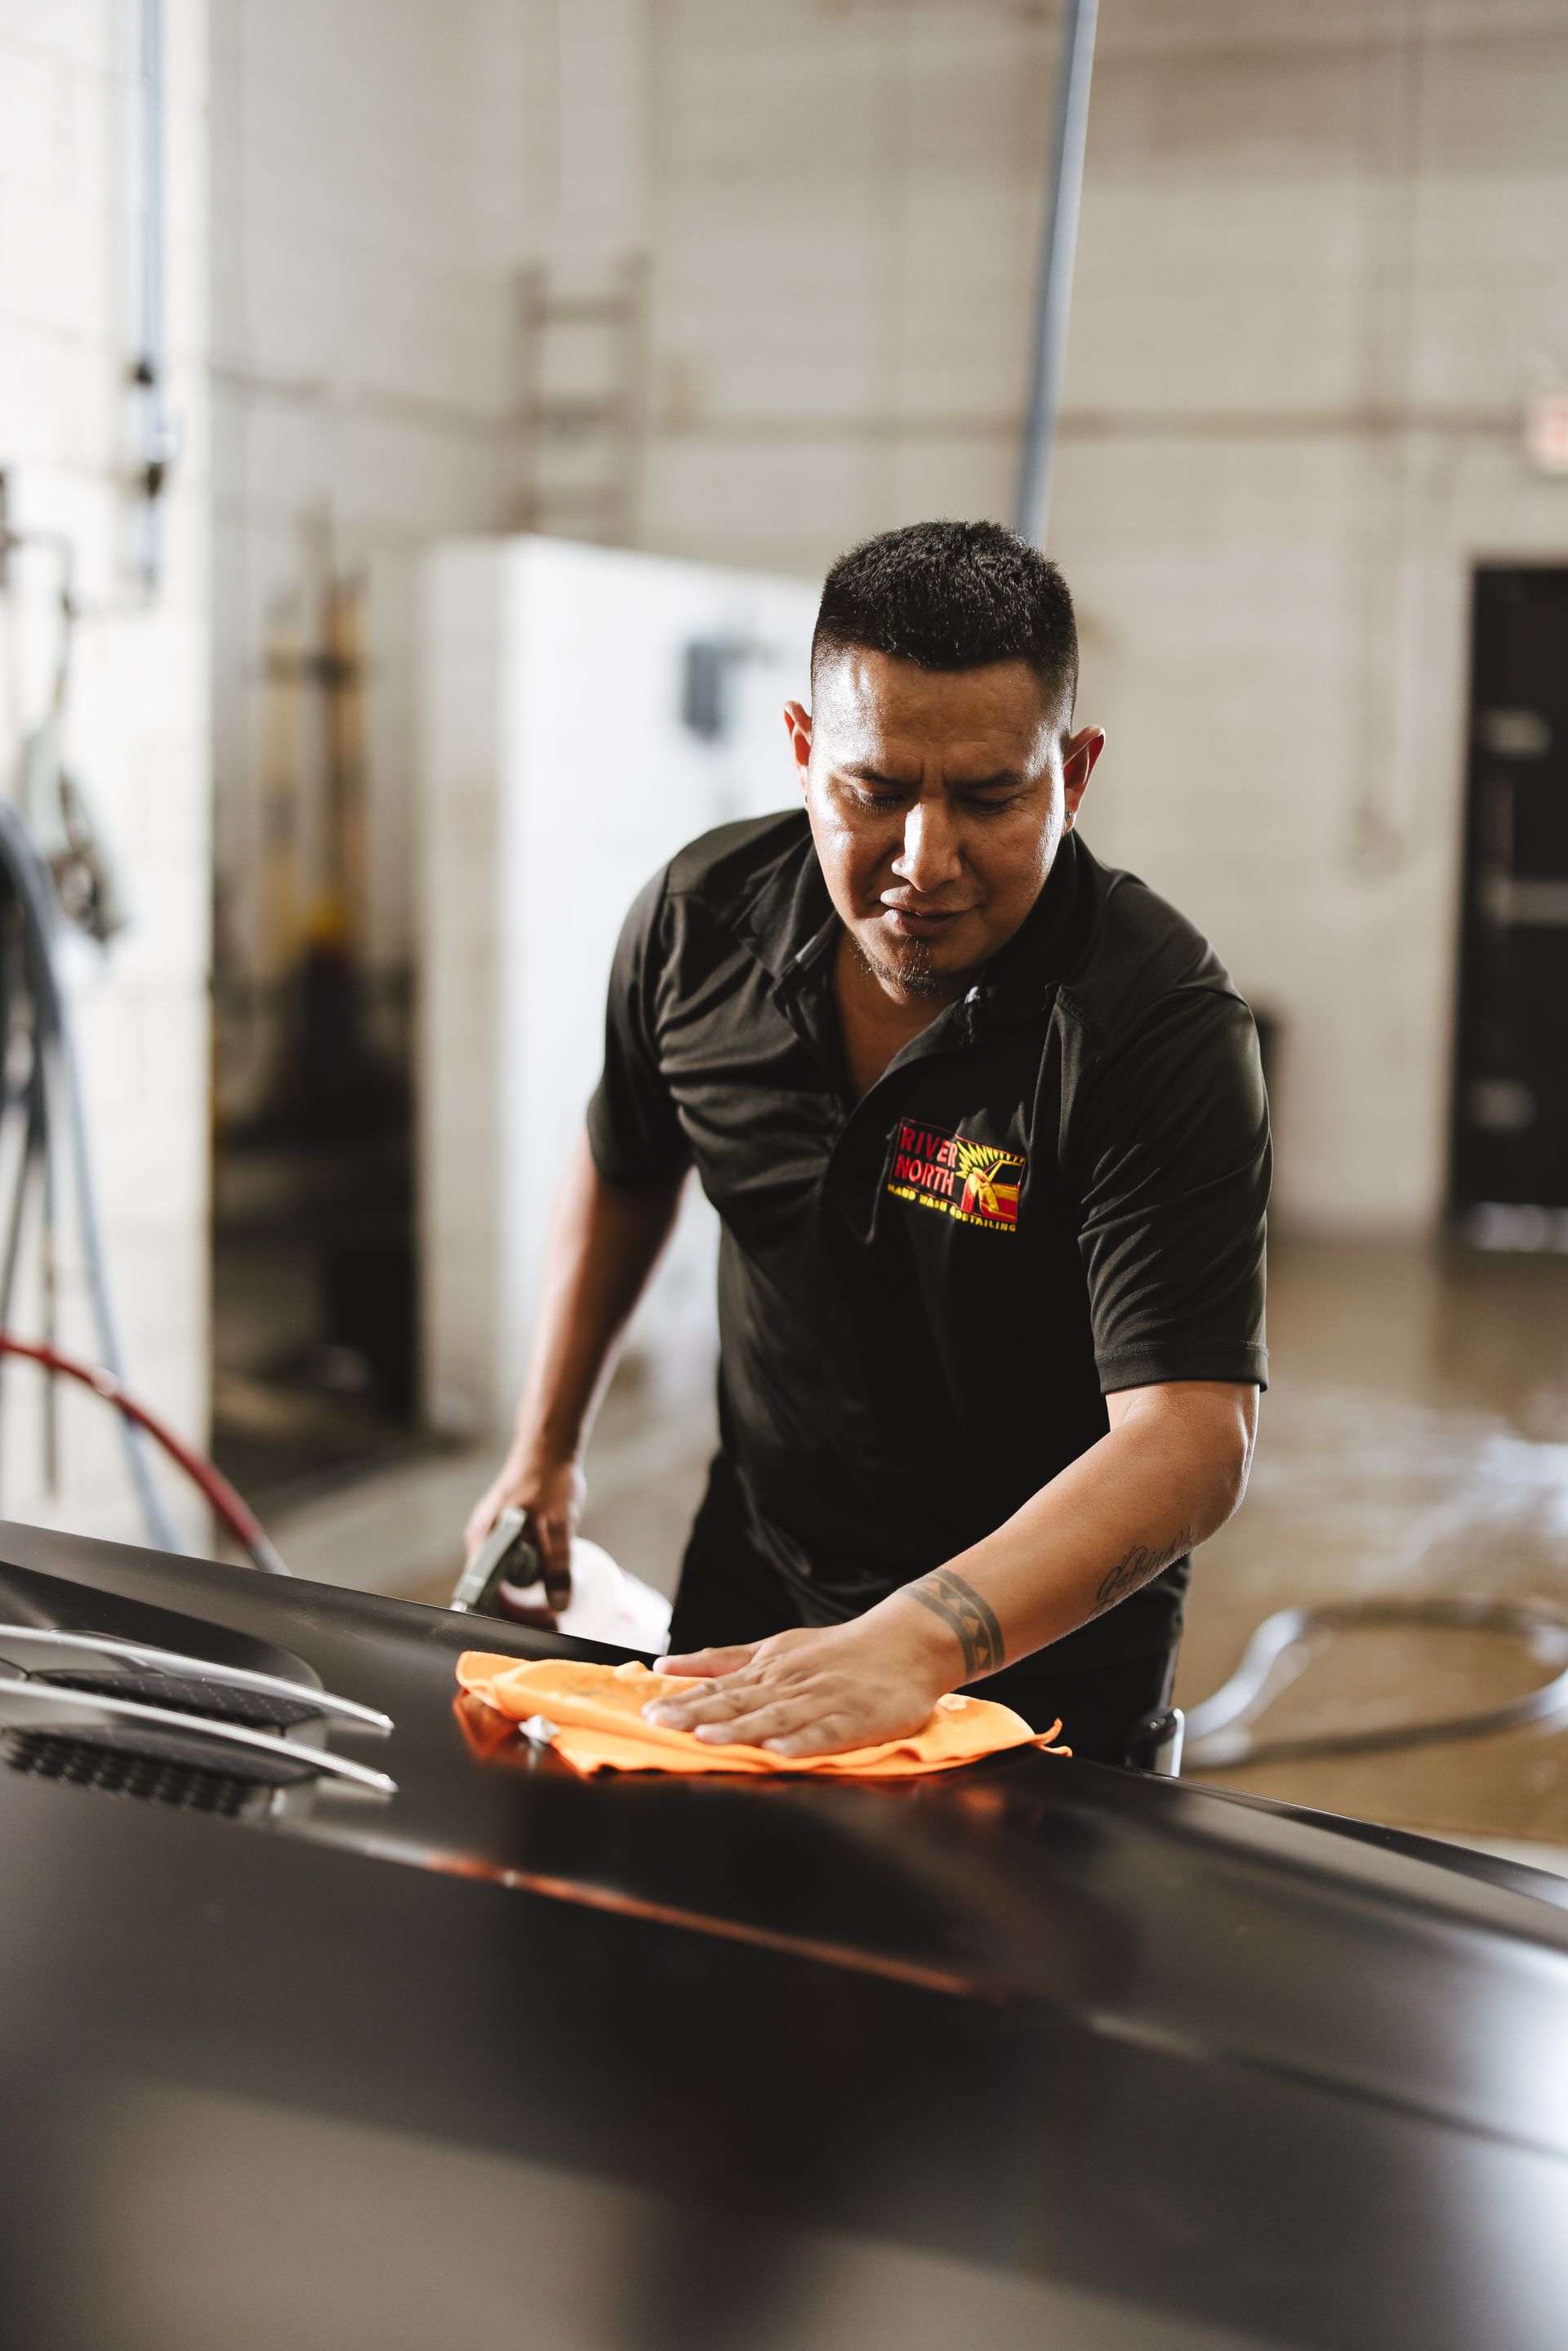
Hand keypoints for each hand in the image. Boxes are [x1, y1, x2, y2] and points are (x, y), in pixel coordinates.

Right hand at [462, 1450, 584, 1622]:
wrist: (549, 1443)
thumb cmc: (548, 1479)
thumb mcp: (558, 1526)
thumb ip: (557, 1567)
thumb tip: (559, 1605)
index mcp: (484, 1542)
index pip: (484, 1595)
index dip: (509, 1617)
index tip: (535, 1626)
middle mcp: (481, 1540)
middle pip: (493, 1589)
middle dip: (520, 1610)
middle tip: (551, 1621)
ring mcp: (491, 1533)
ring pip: (502, 1575)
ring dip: (525, 1594)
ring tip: (553, 1605)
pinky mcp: (504, 1527)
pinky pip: (509, 1561)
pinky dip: (527, 1575)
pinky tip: (548, 1577)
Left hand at [640, 1616, 949, 1758]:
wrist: (904, 1644)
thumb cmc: (834, 1652)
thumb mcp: (774, 1647)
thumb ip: (721, 1660)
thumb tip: (665, 1665)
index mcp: (768, 1670)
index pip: (719, 1688)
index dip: (684, 1701)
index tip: (648, 1713)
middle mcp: (790, 1685)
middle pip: (738, 1703)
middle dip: (698, 1715)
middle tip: (660, 1724)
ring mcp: (823, 1702)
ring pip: (776, 1717)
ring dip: (741, 1729)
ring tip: (707, 1739)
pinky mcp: (856, 1720)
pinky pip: (827, 1734)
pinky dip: (803, 1743)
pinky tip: (781, 1752)